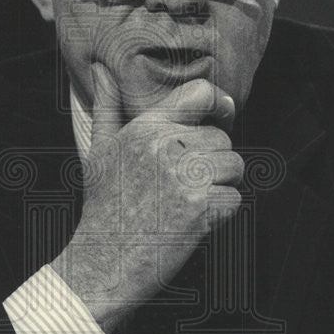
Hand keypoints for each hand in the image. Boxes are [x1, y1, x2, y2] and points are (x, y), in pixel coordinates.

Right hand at [51, 62, 243, 331]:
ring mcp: (184, 176)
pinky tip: (191, 223)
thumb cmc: (103, 207)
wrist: (102, 263)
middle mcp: (165, 146)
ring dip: (220, 187)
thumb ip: (106, 107)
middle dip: (212, 162)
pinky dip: (220, 215)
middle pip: (222, 138)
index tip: (222, 115)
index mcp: (144, 127)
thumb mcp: (99, 151)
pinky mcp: (200, 207)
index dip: (219, 103)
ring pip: (234, 166)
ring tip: (187, 203)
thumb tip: (101, 70)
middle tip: (182, 186)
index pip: (200, 93)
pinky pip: (234, 199)